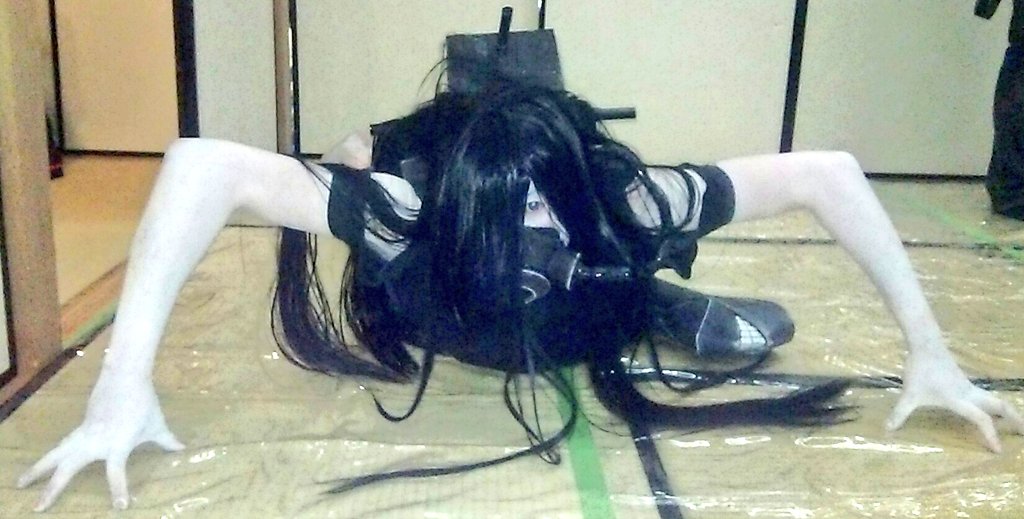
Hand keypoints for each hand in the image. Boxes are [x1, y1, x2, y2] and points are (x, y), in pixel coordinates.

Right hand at [16, 377, 183, 510]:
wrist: (124, 375)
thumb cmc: (144, 402)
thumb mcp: (157, 424)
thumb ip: (167, 440)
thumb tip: (182, 448)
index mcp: (117, 444)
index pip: (116, 472)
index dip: (119, 489)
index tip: (120, 507)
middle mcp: (96, 441)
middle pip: (68, 467)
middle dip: (52, 488)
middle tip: (37, 508)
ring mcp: (85, 433)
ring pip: (57, 453)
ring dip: (38, 469)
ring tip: (20, 484)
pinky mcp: (81, 425)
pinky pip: (64, 443)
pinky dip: (52, 455)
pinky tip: (42, 465)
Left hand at [886, 351, 1023, 451]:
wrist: (925, 344)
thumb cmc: (920, 370)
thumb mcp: (909, 394)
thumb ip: (899, 413)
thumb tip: (887, 429)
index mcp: (960, 399)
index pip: (981, 419)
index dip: (990, 435)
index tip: (998, 450)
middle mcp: (969, 393)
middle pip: (1000, 405)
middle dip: (1015, 418)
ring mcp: (968, 385)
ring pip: (993, 399)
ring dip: (1005, 410)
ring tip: (1014, 423)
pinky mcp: (963, 380)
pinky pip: (984, 395)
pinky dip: (992, 403)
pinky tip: (988, 409)